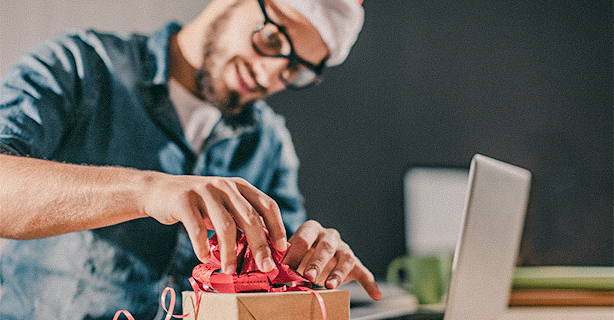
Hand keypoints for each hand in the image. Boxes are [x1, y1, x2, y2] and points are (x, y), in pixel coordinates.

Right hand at [142, 174, 286, 274]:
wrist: (159, 192)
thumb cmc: (198, 205)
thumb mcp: (223, 205)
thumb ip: (242, 219)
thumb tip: (266, 248)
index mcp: (239, 186)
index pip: (267, 205)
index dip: (277, 226)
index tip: (282, 249)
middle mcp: (225, 186)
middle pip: (250, 218)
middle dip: (260, 246)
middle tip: (265, 268)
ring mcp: (204, 191)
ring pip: (226, 226)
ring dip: (230, 253)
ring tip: (230, 271)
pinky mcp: (183, 200)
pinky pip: (197, 229)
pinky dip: (202, 247)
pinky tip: (205, 257)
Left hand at [282, 220, 381, 299]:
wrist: (316, 255)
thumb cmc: (301, 255)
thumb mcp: (292, 255)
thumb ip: (284, 262)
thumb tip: (270, 274)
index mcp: (311, 229)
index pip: (303, 237)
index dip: (294, 253)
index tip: (285, 268)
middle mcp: (329, 236)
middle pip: (325, 247)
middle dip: (316, 262)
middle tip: (308, 276)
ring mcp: (343, 249)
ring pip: (345, 258)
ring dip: (337, 273)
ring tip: (330, 287)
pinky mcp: (355, 263)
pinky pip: (364, 272)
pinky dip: (370, 284)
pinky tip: (375, 295)